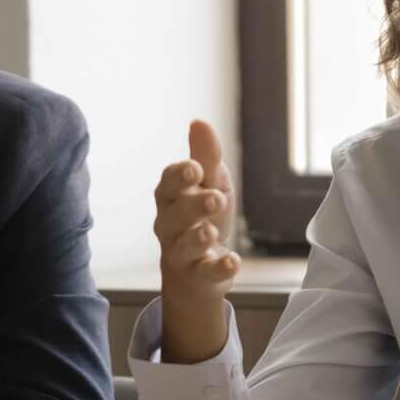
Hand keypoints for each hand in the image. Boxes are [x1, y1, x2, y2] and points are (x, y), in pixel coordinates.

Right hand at [155, 118, 240, 362]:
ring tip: (211, 231)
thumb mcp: (210, 184)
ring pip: (183, 246)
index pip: (168, 184)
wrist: (201, 269)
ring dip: (198, 238)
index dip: (179, 176)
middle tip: (215, 198)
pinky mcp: (197, 278)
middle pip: (175, 214)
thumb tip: (199, 122)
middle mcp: (169, 226)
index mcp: (171, 197)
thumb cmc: (202, 216)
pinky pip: (204, 274)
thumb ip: (206, 157)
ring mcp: (181, 254)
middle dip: (193, 205)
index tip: (196, 169)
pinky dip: (218, 269)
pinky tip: (231, 262)